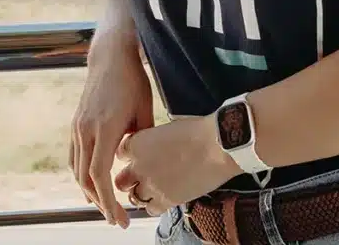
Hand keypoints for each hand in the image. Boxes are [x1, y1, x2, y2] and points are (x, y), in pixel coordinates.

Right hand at [69, 35, 152, 228]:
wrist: (110, 56)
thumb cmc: (133, 81)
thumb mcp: (145, 110)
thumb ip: (144, 140)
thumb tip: (147, 165)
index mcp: (104, 128)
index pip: (99, 175)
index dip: (108, 201)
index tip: (120, 219)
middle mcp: (85, 130)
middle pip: (85, 179)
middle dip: (100, 203)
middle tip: (116, 219)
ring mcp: (77, 127)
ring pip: (76, 170)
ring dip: (89, 192)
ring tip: (105, 207)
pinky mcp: (75, 124)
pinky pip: (73, 158)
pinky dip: (81, 176)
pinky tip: (92, 185)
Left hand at [113, 116, 238, 216]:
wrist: (217, 145)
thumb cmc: (197, 131)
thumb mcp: (168, 128)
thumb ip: (154, 140)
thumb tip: (155, 146)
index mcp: (138, 144)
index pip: (122, 154)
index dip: (131, 156)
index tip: (138, 157)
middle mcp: (139, 166)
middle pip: (122, 179)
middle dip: (130, 179)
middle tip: (141, 177)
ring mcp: (151, 185)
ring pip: (135, 197)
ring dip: (142, 193)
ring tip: (154, 188)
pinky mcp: (166, 200)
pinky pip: (151, 209)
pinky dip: (155, 205)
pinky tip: (164, 197)